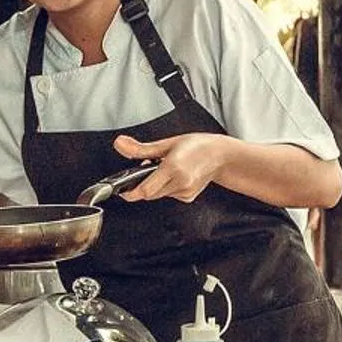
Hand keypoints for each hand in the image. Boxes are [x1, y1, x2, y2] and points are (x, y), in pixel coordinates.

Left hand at [113, 132, 228, 202]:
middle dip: (143, 184)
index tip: (123, 190)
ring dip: (155, 185)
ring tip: (165, 170)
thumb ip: (141, 149)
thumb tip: (120, 144)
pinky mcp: (188, 197)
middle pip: (149, 194)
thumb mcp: (167, 143)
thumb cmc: (197, 146)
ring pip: (158, 195)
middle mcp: (180, 182)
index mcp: (173, 167)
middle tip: (148, 169)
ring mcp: (185, 192)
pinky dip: (166, 188)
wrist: (220, 155)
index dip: (131, 192)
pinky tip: (175, 177)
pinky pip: (168, 195)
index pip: (145, 189)